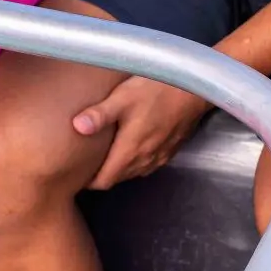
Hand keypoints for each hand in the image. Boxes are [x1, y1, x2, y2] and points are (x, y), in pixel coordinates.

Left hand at [76, 75, 212, 187]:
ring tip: (105, 158)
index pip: (105, 181)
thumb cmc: (156, 90)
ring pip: (134, 172)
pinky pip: (149, 164)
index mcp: (130, 151)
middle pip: (118, 178)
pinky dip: (136, 162)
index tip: (76, 176)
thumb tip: (76, 127)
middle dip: (102, 176)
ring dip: (120, 169)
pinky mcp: (171, 149)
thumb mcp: (122, 97)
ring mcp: (160, 156)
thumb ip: (99, 114)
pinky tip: (131, 148)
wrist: (194, 88)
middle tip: (86, 166)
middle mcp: (146, 159)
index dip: (89, 182)